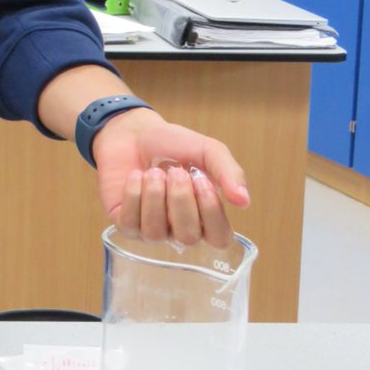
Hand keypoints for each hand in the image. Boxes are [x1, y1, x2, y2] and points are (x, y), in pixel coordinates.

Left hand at [93, 109, 249, 248]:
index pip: (219, 238)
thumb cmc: (174, 145)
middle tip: (175, 171)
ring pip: (156, 233)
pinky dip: (133, 195)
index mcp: (205, 216)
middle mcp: (179, 228)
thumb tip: (244, 201)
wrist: (135, 132)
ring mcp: (151, 229)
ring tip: (153, 172)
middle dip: (180, 200)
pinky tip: (135, 176)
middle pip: (187, 237)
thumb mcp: (207, 150)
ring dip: (155, 197)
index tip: (201, 180)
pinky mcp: (125, 223)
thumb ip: (229, 172)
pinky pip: (130, 224)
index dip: (211, 213)